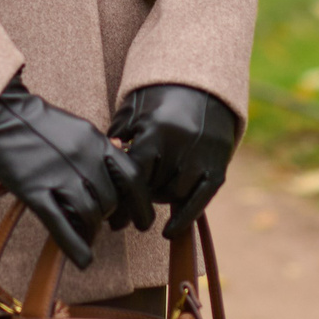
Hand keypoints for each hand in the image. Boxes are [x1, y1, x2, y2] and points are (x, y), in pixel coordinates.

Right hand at [0, 76, 145, 266]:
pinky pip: (61, 224)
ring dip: (91, 231)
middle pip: (110, 202)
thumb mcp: (77, 128)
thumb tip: (118, 165)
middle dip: (109, 219)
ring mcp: (59, 174)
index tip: (142, 222)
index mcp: (96, 141)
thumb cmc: (38, 122)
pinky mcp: (34, 189)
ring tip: (86, 235)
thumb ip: (99, 148)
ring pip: (90, 215)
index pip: (133, 178)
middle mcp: (84, 158)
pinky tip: (83, 260)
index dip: (141, 205)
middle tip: (103, 225)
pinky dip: (75, 247)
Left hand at [110, 84, 238, 238]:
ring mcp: (202, 158)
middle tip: (124, 210)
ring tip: (149, 194)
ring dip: (159, 199)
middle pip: (153, 188)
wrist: (202, 86)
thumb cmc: (158, 100)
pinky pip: (201, 200)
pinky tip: (169, 232)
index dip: (121, 199)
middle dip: (138, 198)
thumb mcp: (133, 111)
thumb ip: (117, 138)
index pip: (134, 176)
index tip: (109, 218)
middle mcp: (182, 146)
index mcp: (156, 132)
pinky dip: (184, 218)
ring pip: (174, 196)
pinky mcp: (218, 167)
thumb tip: (99, 168)